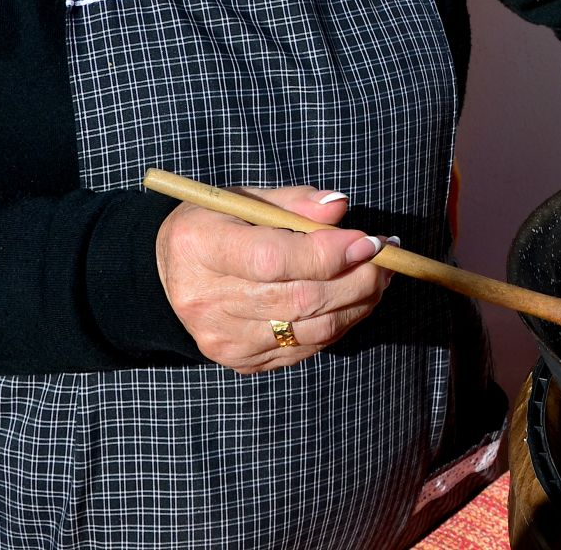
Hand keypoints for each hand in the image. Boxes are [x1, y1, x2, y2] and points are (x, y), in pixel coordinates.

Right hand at [155, 185, 391, 372]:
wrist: (171, 272)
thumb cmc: (216, 224)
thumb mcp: (245, 198)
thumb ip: (294, 202)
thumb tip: (340, 208)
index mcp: (200, 246)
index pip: (274, 259)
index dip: (329, 253)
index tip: (369, 240)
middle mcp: (205, 300)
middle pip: (299, 299)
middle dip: (358, 278)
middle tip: (389, 256)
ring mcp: (222, 339)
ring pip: (310, 329)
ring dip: (358, 302)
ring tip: (381, 275)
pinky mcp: (240, 361)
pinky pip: (305, 348)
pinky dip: (338, 323)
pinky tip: (353, 299)